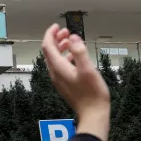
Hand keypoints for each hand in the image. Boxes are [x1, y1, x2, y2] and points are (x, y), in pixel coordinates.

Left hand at [41, 24, 110, 140]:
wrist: (93, 114)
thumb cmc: (92, 94)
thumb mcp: (88, 69)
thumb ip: (79, 52)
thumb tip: (73, 38)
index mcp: (59, 68)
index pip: (48, 46)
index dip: (50, 34)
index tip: (57, 26)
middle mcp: (56, 73)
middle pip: (50, 52)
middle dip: (56, 39)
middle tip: (66, 31)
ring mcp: (60, 79)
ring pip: (55, 59)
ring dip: (61, 47)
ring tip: (71, 41)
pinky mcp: (65, 84)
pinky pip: (61, 66)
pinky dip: (66, 57)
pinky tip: (76, 57)